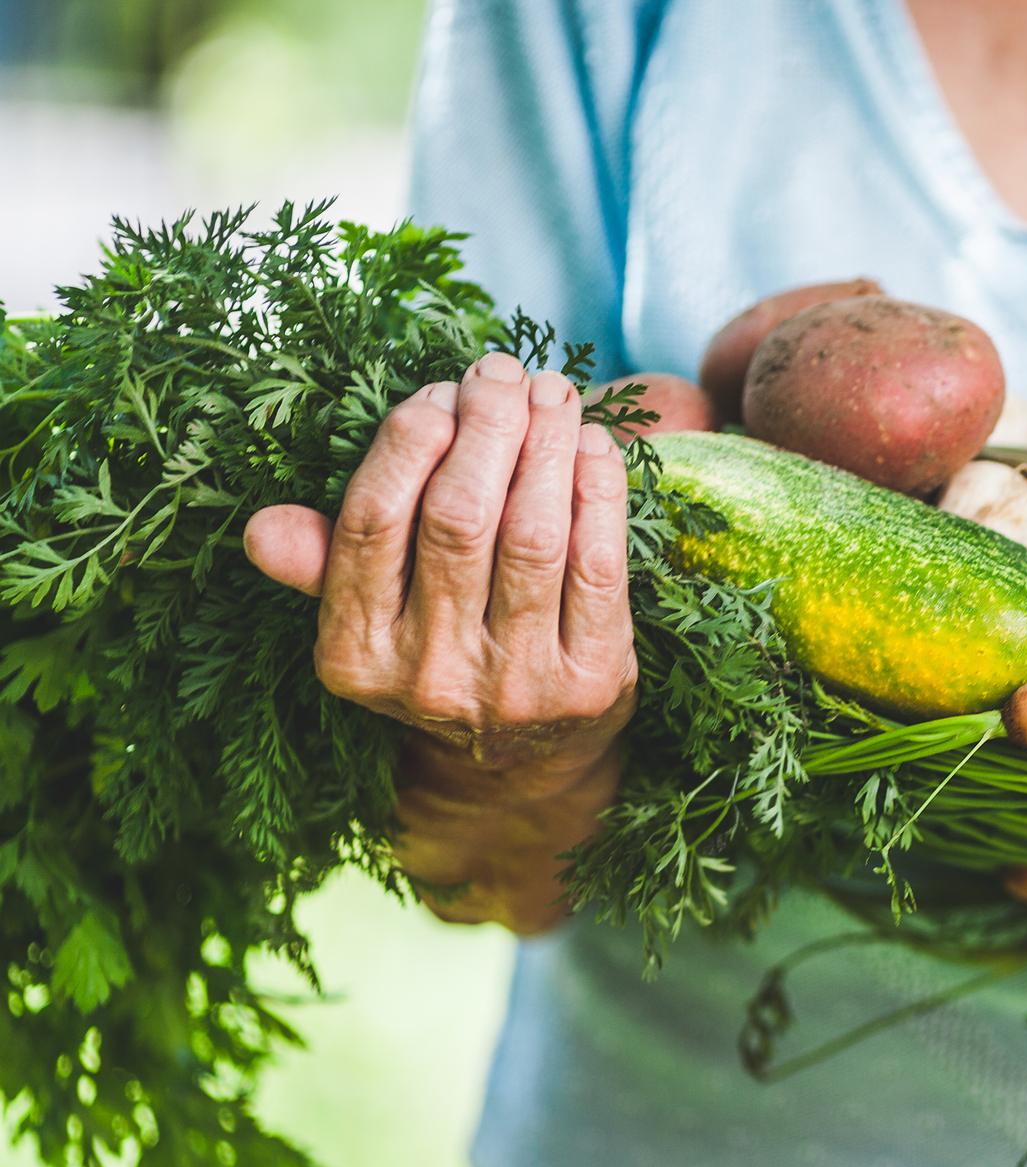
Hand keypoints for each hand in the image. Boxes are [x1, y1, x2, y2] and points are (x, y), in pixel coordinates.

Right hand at [243, 353, 639, 931]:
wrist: (522, 770)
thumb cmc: (439, 657)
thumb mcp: (366, 625)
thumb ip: (322, 568)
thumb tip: (262, 529)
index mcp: (355, 656)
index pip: (373, 521)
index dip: (409, 440)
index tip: (438, 392)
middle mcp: (432, 676)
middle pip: (458, 517)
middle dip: (484, 426)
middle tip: (502, 372)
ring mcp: (518, 684)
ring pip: (533, 535)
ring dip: (545, 446)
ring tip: (552, 392)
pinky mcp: (595, 684)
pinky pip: (600, 566)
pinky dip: (600, 494)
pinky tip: (595, 446)